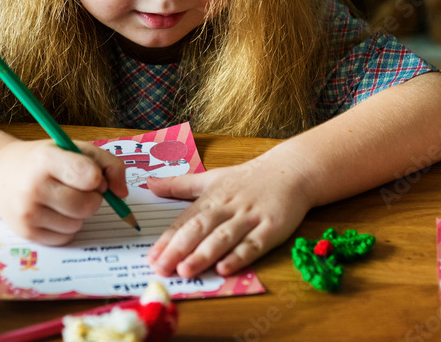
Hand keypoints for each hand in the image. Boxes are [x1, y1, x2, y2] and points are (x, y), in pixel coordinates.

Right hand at [0, 139, 127, 244]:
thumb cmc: (43, 160)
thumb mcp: (73, 148)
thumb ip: (107, 163)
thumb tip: (122, 194)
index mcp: (46, 159)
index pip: (88, 175)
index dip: (98, 178)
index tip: (92, 176)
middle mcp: (34, 187)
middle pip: (87, 205)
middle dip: (93, 198)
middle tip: (80, 189)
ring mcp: (28, 213)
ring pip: (79, 223)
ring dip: (79, 213)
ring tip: (63, 199)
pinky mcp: (27, 233)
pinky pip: (66, 237)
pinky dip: (68, 227)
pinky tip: (54, 212)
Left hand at [145, 152, 311, 278]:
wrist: (291, 172)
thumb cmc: (248, 178)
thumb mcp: (211, 177)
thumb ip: (179, 185)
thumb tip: (149, 183)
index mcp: (211, 197)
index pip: (185, 220)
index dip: (167, 239)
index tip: (151, 257)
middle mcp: (228, 207)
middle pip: (200, 228)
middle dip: (179, 248)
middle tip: (161, 267)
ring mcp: (250, 217)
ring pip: (224, 237)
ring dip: (204, 254)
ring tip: (185, 270)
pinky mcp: (272, 228)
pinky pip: (254, 244)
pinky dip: (239, 257)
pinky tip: (225, 269)